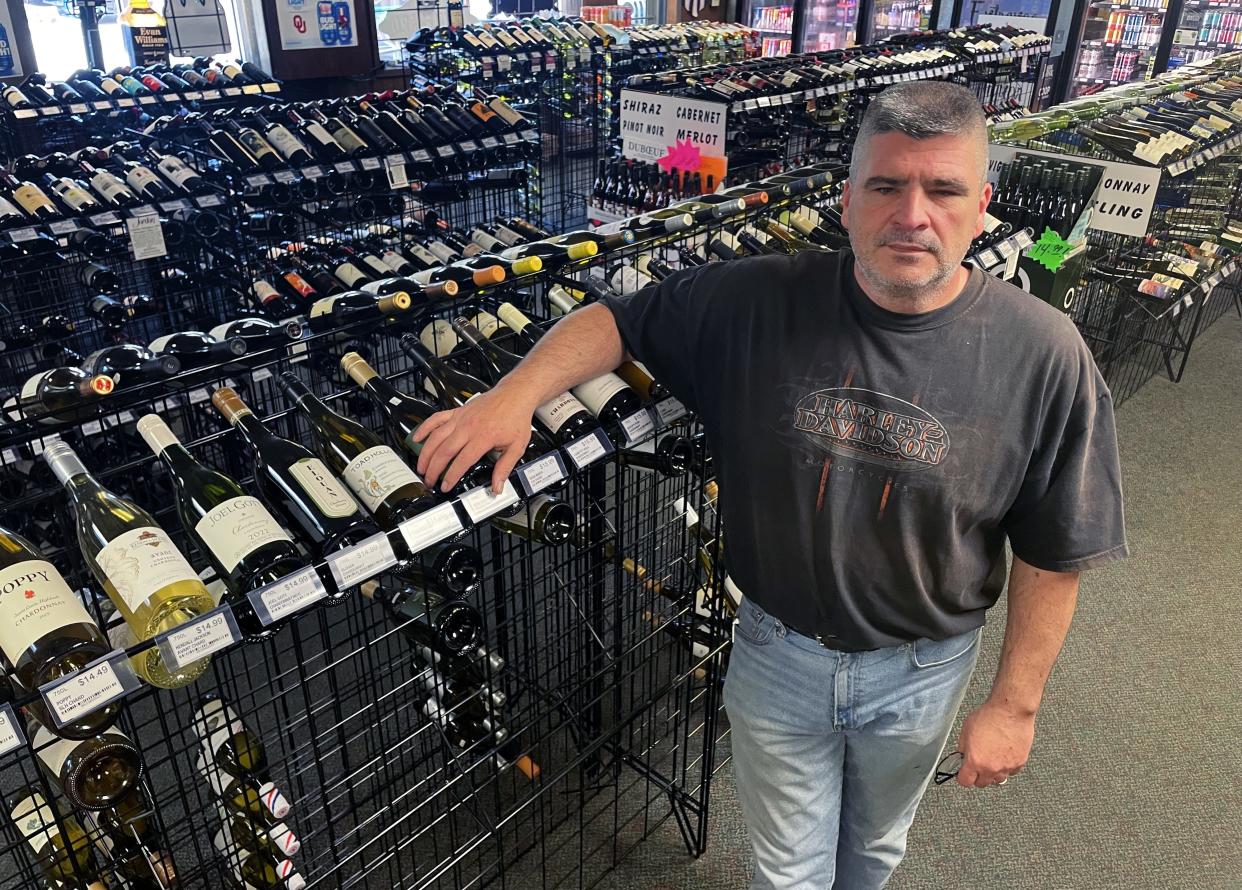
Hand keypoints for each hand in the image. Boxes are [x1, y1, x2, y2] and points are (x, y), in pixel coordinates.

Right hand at [412, 386, 534, 492]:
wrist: (514, 395)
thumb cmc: (515, 418)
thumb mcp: (516, 446)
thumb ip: (504, 468)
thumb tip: (498, 486)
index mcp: (483, 437)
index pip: (462, 461)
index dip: (451, 476)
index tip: (446, 486)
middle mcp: (469, 427)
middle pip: (444, 451)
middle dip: (434, 469)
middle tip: (429, 481)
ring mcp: (460, 418)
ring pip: (436, 437)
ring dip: (425, 453)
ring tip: (421, 467)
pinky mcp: (457, 411)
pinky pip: (436, 419)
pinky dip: (424, 428)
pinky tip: (417, 438)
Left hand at [953, 701, 1034, 787]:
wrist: (1010, 710)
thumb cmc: (989, 716)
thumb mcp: (966, 730)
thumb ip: (963, 748)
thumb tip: (962, 757)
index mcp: (975, 761)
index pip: (965, 782)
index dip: (962, 777)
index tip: (963, 773)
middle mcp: (991, 768)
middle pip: (981, 783)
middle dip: (977, 775)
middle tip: (977, 764)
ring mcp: (1007, 767)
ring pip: (997, 780)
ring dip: (993, 773)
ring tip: (992, 758)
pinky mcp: (1020, 763)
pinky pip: (1011, 772)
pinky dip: (1007, 767)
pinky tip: (1004, 755)